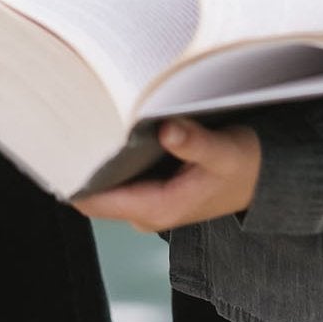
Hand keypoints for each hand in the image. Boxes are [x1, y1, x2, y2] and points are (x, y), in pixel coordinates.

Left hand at [72, 118, 260, 231]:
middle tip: (71, 112)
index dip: (73, 173)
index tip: (58, 138)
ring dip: (93, 151)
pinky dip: (107, 149)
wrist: (265, 176)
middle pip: (91, 190)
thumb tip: (168, 130)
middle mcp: (145, 210)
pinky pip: (114, 172)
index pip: (94, 200)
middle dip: (80, 157)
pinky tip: (104, 121)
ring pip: (101, 180)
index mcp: (157, 209)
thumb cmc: (245, 164)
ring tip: (83, 111)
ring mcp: (144, 200)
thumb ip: (196, 143)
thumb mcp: (226, 151)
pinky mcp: (148, 187)